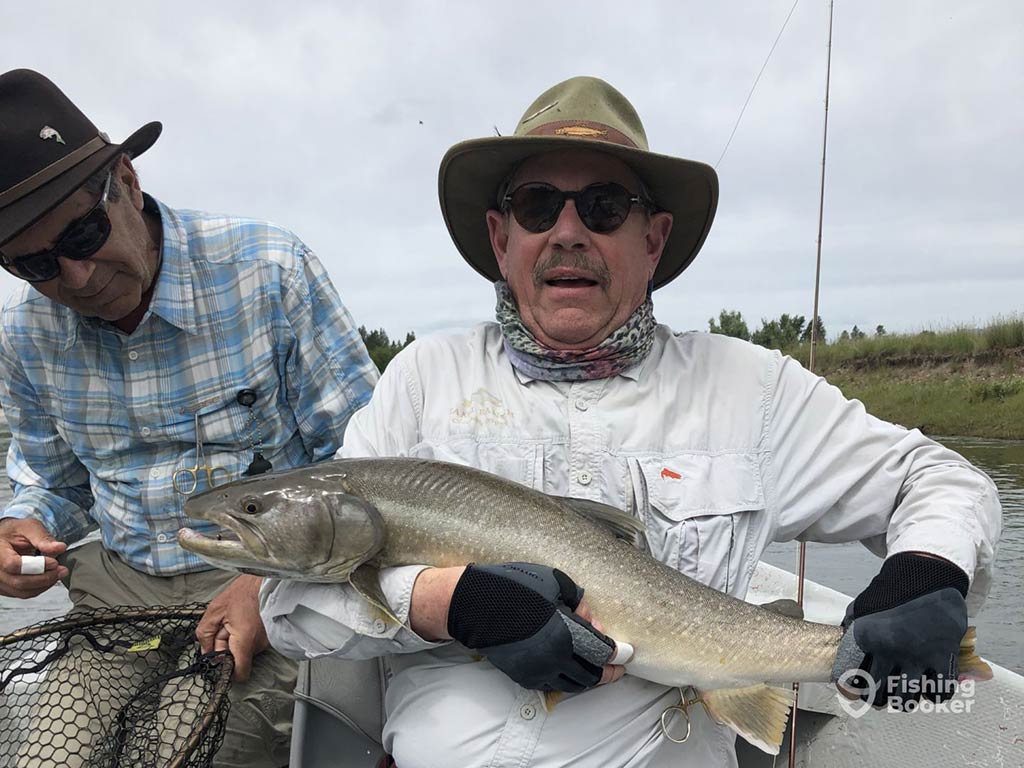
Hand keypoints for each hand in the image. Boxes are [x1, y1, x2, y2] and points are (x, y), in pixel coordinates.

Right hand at [0, 517, 67, 597]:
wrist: (5, 539)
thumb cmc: (15, 532)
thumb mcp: (29, 527)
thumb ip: (43, 538)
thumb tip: (60, 548)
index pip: (13, 564)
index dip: (36, 566)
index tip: (54, 562)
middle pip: (18, 582)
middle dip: (44, 578)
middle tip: (62, 570)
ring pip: (21, 591)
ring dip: (44, 585)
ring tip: (58, 573)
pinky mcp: (5, 588)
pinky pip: (22, 593)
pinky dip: (38, 588)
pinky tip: (49, 578)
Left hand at [196, 574, 268, 681]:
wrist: (265, 579)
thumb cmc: (242, 592)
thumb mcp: (214, 611)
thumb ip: (204, 636)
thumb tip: (205, 653)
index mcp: (245, 640)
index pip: (240, 673)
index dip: (227, 672)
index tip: (218, 663)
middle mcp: (258, 644)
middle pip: (237, 660)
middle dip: (226, 649)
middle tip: (223, 629)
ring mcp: (266, 641)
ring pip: (243, 651)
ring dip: (234, 641)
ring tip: (234, 622)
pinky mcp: (269, 636)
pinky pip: (251, 643)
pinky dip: (243, 636)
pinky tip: (242, 621)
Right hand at [445, 562, 631, 691]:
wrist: (473, 604)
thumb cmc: (514, 586)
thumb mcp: (553, 583)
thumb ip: (578, 602)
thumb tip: (592, 621)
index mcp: (565, 632)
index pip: (602, 651)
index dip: (618, 654)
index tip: (627, 653)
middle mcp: (554, 656)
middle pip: (591, 675)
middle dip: (608, 672)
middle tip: (617, 668)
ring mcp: (537, 669)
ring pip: (572, 684)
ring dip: (589, 679)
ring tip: (597, 671)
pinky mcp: (522, 675)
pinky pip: (552, 684)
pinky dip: (566, 681)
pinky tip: (570, 671)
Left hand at [831, 552, 968, 708]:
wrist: (925, 575)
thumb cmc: (892, 589)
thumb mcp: (862, 606)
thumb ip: (853, 628)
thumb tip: (846, 643)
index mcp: (868, 639)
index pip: (856, 678)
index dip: (857, 691)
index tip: (860, 693)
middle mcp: (891, 651)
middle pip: (882, 694)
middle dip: (881, 699)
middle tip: (884, 695)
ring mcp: (918, 655)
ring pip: (909, 698)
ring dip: (906, 700)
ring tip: (906, 693)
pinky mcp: (943, 655)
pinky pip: (940, 690)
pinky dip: (935, 694)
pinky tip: (930, 686)